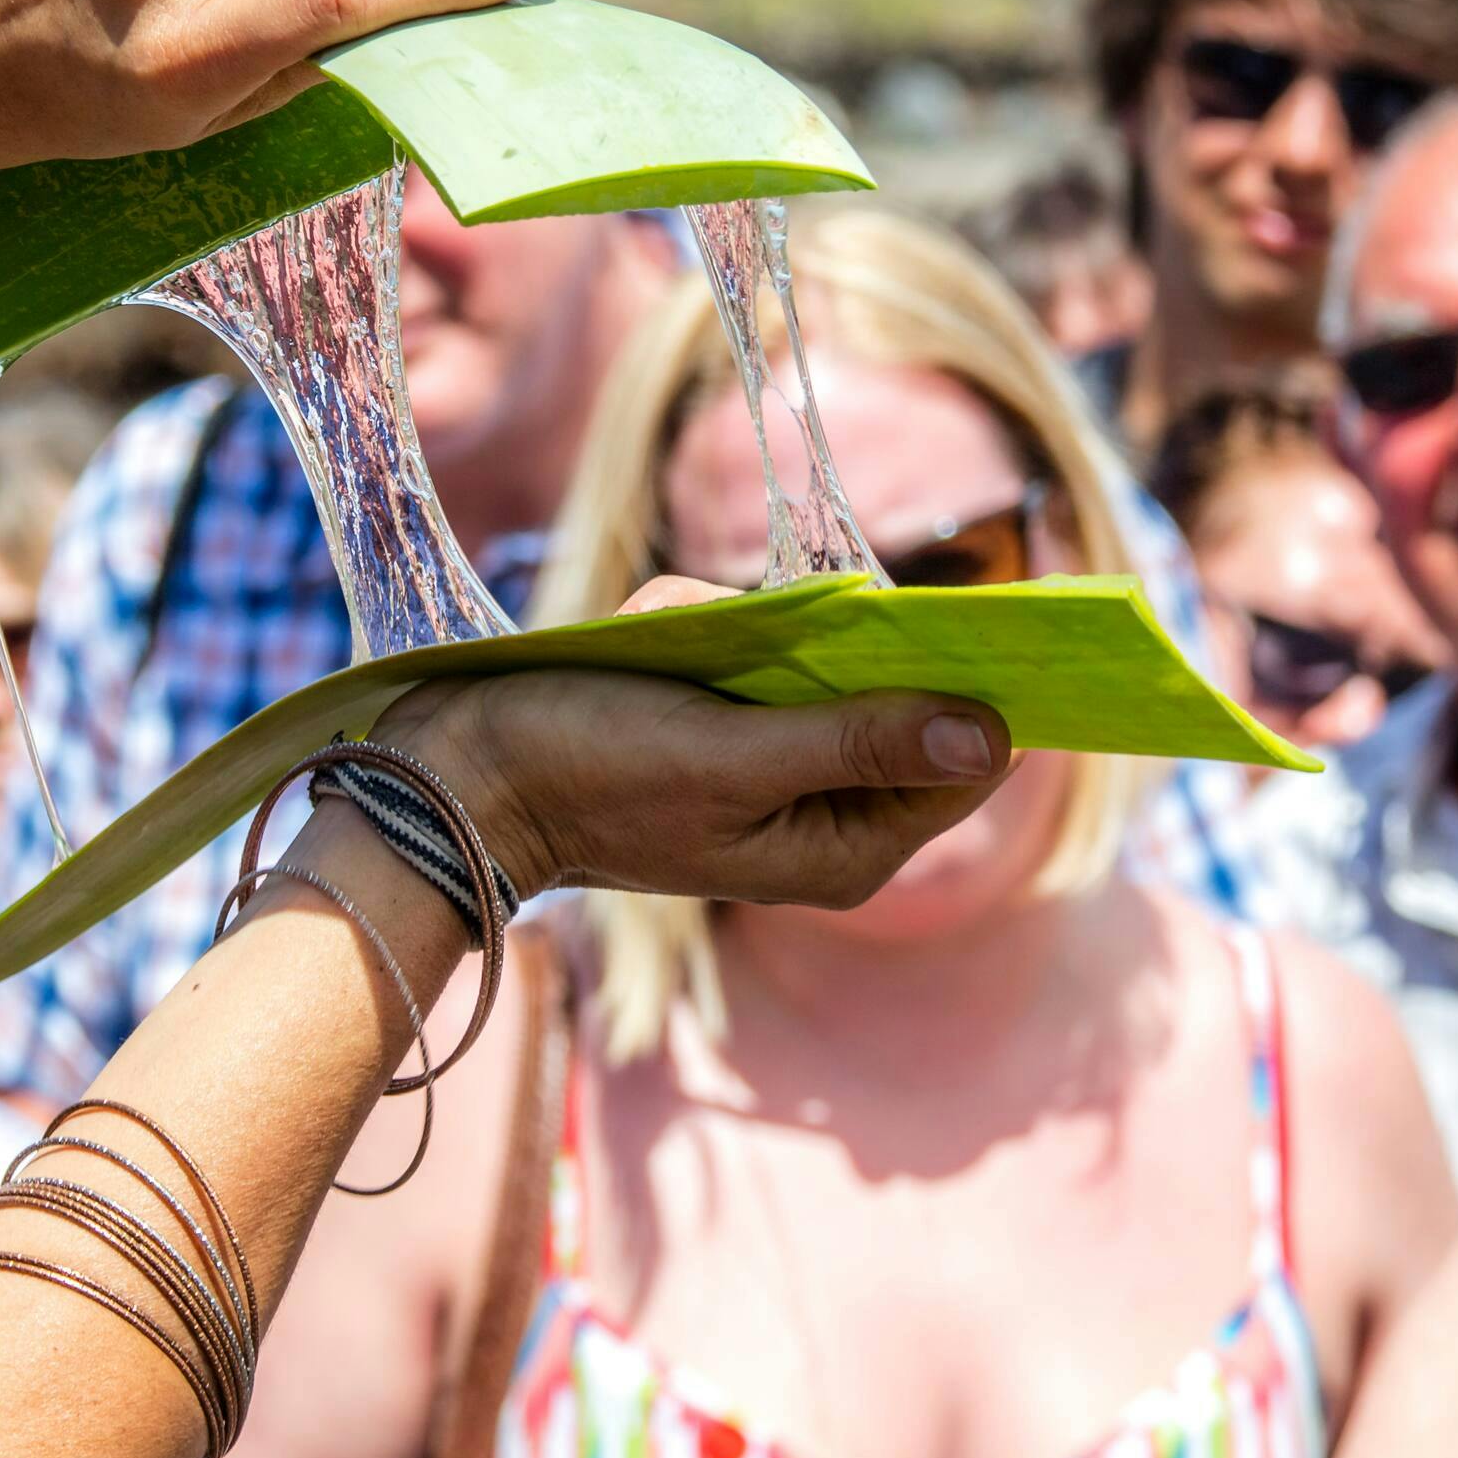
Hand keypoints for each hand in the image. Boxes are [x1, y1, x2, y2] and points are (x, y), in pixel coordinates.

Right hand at [369, 662, 1008, 914]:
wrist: (467, 772)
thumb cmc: (594, 773)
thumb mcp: (731, 760)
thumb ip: (858, 745)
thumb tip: (990, 734)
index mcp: (847, 847)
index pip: (971, 760)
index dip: (978, 683)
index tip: (962, 611)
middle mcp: (826, 815)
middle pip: (904, 701)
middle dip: (833, 647)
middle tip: (754, 639)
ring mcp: (778, 768)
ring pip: (823, 659)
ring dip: (757, 632)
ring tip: (678, 657)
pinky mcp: (732, 728)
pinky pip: (761, 651)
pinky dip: (714, 629)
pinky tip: (655, 650)